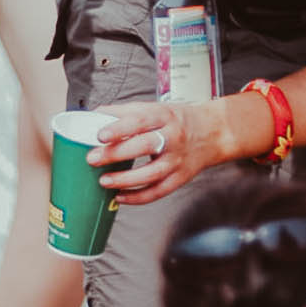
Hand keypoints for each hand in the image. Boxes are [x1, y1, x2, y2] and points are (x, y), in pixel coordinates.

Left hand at [87, 99, 221, 205]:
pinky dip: (138, 197)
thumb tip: (93, 115)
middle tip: (92, 159)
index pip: (140, 121)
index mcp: (163, 116)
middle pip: (144, 146)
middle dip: (116, 154)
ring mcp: (177, 160)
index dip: (119, 128)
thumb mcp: (155, 109)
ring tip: (104, 181)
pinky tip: (120, 196)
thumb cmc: (177, 120)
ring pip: (152, 173)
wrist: (213, 132)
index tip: (100, 135)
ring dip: (126, 180)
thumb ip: (125, 112)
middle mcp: (172, 137)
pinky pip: (159, 191)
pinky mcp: (180, 178)